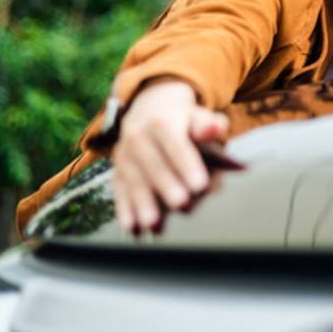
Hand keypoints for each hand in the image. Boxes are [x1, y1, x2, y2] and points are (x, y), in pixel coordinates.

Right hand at [112, 80, 227, 233]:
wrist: (150, 106)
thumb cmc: (182, 117)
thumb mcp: (198, 114)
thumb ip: (208, 123)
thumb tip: (215, 128)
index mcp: (161, 120)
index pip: (175, 143)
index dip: (187, 163)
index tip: (200, 184)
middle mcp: (137, 135)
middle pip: (153, 163)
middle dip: (166, 185)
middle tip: (182, 203)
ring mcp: (124, 153)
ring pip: (133, 179)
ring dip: (143, 202)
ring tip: (154, 222)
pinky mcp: (117, 169)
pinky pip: (119, 189)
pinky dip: (124, 209)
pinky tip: (131, 226)